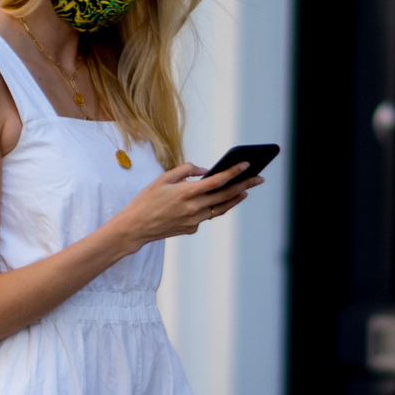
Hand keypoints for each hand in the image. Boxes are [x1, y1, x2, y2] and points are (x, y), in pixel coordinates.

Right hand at [118, 162, 260, 248]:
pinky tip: (220, 200)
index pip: (217, 181)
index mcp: (186, 193)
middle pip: (226, 195)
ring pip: (221, 208)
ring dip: (235, 198)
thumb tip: (205, 170)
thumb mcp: (163, 179)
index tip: (247, 165)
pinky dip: (214, 207)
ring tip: (246, 190)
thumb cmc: (146, 200)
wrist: (135, 227)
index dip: (234, 172)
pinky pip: (207, 216)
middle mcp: (194, 208)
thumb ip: (186, 171)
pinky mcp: (191, 229)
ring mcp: (194, 221)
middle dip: (245, 185)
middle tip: (259, 178)